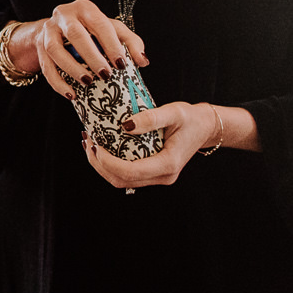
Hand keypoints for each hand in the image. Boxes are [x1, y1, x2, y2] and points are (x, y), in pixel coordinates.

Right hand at [21, 0, 148, 99]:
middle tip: (105, 75)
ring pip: (55, 49)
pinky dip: (58, 82)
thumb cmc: (91, 30)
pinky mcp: (39, 46)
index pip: (100, 24)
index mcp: (85, 8)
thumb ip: (130, 42)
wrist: (59, 28)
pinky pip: (46, 66)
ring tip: (87, 83)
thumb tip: (142, 61)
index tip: (122, 64)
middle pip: (76, 35)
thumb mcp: (112, 30)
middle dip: (91, 56)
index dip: (112, 44)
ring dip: (72, 68)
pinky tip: (71, 93)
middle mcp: (64, 15)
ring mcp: (48, 30)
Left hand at [81, 100, 220, 189]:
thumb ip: (150, 118)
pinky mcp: (153, 173)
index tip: (95, 143)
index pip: (130, 171)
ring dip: (101, 165)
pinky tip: (101, 148)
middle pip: (121, 180)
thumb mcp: (174, 112)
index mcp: (168, 164)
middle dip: (99, 163)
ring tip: (90, 143)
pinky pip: (127, 175)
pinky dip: (110, 164)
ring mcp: (158, 177)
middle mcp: (163, 176)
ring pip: (121, 181)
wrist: (204, 127)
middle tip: (88, 141)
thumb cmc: (190, 118)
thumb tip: (124, 126)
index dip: (107, 161)